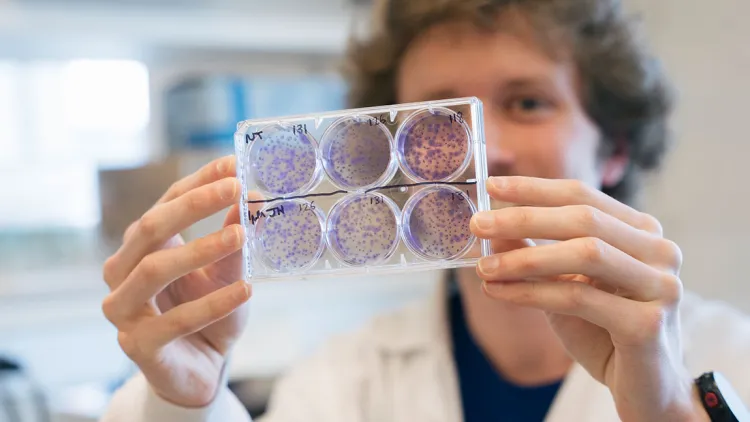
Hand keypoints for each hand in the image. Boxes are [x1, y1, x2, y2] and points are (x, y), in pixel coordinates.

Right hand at [102, 156, 255, 407]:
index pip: (166, 203)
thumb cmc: (210, 314)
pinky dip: (213, 303)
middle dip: (194, 204)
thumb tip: (251, 197)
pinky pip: (176, 320)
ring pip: (154, 269)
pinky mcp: (137, 344)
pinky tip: (247, 291)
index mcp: (141, 247)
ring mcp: (124, 309)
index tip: (232, 162)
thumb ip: (233, 239)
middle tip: (234, 187)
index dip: (198, 182)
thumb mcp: (227, 271)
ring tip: (240, 235)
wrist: (201, 369)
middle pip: (150, 227)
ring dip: (199, 249)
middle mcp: (122, 272)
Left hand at [470, 176, 708, 421]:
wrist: (645, 389)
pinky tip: (498, 292)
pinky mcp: (648, 323)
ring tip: (484, 266)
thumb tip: (492, 227)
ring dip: (525, 257)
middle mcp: (660, 251)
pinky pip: (577, 298)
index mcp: (643, 233)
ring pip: (584, 254)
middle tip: (477, 223)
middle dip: (524, 217)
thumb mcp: (565, 285)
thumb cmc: (604, 332)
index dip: (535, 189)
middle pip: (584, 219)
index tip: (491, 185)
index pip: (584, 197)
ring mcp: (660, 285)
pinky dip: (531, 293)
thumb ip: (537, 253)